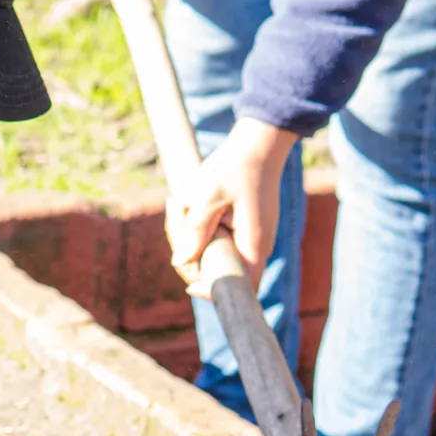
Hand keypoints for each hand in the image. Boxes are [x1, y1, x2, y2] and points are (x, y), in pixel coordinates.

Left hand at [167, 119, 298, 289]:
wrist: (258, 144)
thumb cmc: (236, 167)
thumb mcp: (210, 194)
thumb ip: (196, 229)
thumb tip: (179, 261)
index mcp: (254, 245)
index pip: (239, 287)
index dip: (214, 292)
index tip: (191, 288)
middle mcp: (256, 247)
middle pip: (219, 272)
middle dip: (190, 254)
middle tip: (176, 209)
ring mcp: (251, 239)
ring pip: (215, 255)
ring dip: (190, 236)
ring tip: (178, 201)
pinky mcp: (243, 230)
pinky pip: (218, 241)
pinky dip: (199, 229)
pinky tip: (187, 204)